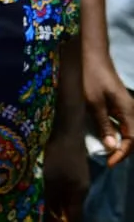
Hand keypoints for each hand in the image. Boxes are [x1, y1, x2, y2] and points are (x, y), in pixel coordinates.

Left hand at [43, 131, 88, 221]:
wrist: (66, 131)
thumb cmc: (59, 156)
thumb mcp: (52, 179)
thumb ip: (52, 198)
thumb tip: (53, 216)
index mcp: (79, 193)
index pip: (74, 215)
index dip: (61, 220)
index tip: (49, 219)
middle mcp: (82, 188)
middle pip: (70, 206)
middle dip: (57, 210)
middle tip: (42, 209)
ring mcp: (78, 178)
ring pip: (66, 194)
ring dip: (55, 198)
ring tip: (40, 199)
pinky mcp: (72, 169)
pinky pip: (64, 184)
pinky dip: (55, 188)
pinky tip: (44, 185)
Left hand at [84, 51, 133, 165]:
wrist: (94, 58)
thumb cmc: (92, 78)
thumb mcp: (94, 103)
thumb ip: (104, 125)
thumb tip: (112, 147)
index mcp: (128, 112)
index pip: (132, 140)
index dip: (122, 154)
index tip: (109, 162)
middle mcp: (131, 111)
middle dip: (123, 151)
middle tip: (109, 160)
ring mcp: (126, 108)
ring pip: (129, 132)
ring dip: (121, 143)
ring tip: (109, 153)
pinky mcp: (119, 105)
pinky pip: (123, 124)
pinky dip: (117, 133)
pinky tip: (107, 137)